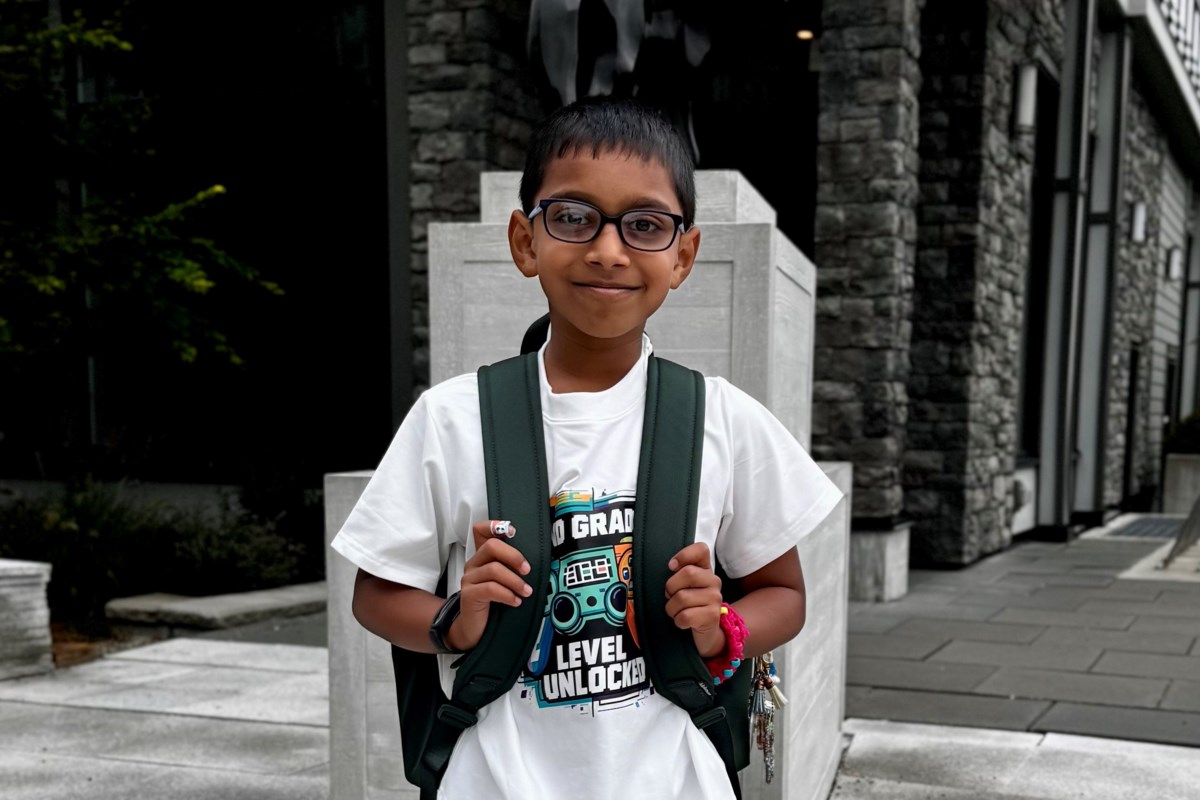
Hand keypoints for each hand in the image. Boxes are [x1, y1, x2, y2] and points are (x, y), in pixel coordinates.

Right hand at [447, 520, 531, 650]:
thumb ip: (512, 568)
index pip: (480, 531)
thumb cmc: (493, 603)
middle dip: (514, 556)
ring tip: (526, 592)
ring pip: (494, 569)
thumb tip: (534, 562)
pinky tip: (515, 602)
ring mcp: (469, 579)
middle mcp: (474, 564)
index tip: (513, 532)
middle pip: (492, 546)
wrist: (475, 629)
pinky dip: (507, 594)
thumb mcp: (504, 581)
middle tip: (527, 570)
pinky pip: (490, 589)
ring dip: (515, 581)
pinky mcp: (468, 594)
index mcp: (482, 557)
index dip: (494, 525)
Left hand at [664, 542, 724, 657]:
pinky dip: (678, 621)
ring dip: (672, 608)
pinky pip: (685, 616)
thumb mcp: (684, 586)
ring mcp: (715, 598)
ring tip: (677, 611)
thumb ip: (679, 572)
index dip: (684, 555)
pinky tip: (683, 622)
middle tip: (671, 597)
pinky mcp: (712, 616)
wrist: (706, 633)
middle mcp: (714, 581)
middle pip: (688, 573)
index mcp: (705, 569)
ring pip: (682, 597)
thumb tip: (671, 565)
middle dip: (671, 588)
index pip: (701, 550)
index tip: (671, 566)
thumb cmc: (689, 605)